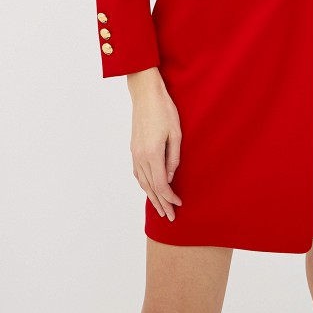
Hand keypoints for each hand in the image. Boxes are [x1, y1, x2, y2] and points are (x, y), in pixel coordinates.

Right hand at [129, 72, 182, 220]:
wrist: (145, 94)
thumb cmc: (164, 110)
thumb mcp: (176, 133)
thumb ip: (173, 157)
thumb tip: (171, 176)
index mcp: (152, 154)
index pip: (161, 184)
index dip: (170, 197)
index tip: (179, 204)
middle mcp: (140, 157)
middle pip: (150, 187)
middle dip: (160, 203)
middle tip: (169, 217)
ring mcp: (135, 153)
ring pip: (142, 182)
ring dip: (151, 196)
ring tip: (159, 208)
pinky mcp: (133, 148)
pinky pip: (137, 173)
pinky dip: (144, 184)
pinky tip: (149, 188)